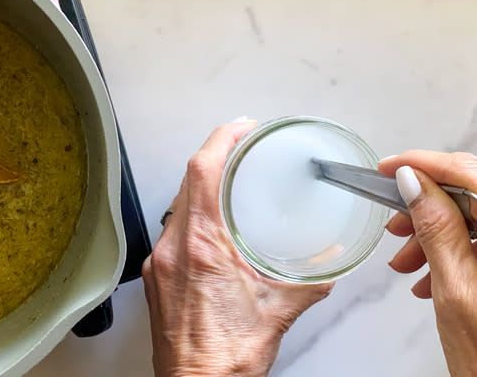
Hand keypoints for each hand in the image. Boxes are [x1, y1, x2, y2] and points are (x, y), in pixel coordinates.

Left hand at [142, 122, 332, 376]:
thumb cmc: (224, 358)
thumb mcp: (278, 311)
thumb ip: (309, 282)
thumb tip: (328, 264)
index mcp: (201, 246)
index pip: (202, 171)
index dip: (221, 139)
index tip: (240, 128)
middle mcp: (172, 249)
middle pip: (187, 182)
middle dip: (213, 158)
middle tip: (239, 149)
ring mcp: (157, 263)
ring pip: (175, 206)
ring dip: (200, 189)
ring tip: (226, 182)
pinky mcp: (154, 278)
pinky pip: (169, 232)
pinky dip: (190, 218)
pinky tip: (208, 228)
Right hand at [379, 152, 476, 376]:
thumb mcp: (455, 287)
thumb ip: (436, 227)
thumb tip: (413, 182)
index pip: (470, 173)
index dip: (425, 163)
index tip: (389, 168)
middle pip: (473, 193)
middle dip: (426, 205)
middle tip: (395, 224)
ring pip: (475, 218)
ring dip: (434, 234)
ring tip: (407, 262)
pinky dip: (451, 252)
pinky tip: (429, 277)